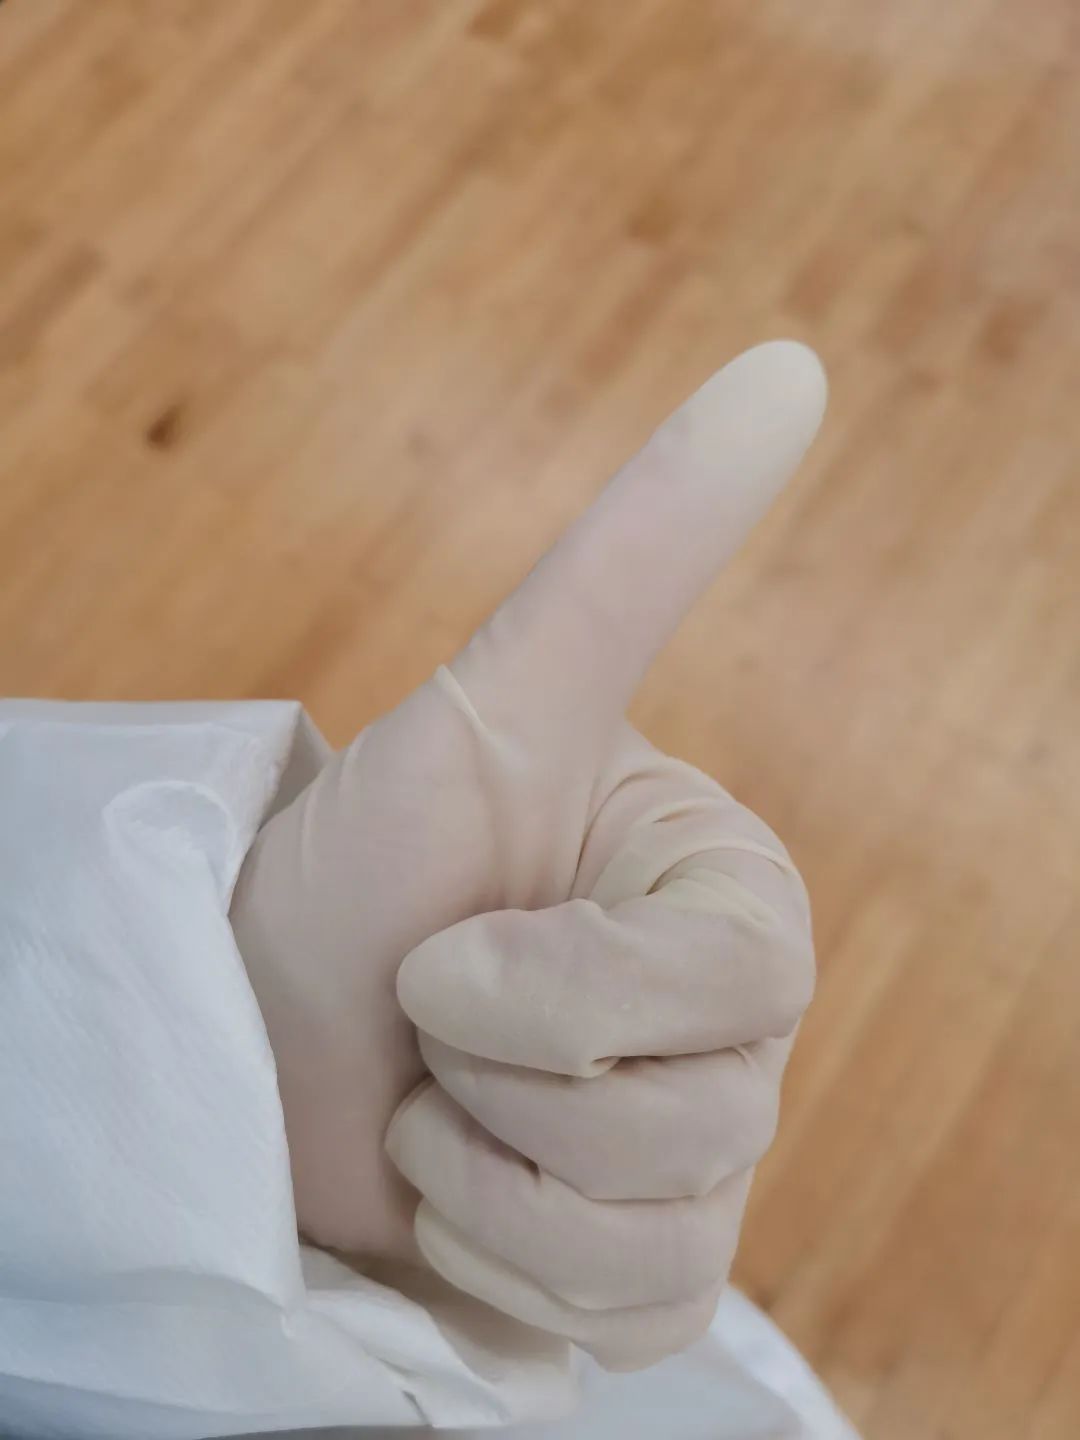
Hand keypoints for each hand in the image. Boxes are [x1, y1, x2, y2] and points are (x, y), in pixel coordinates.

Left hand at [230, 341, 825, 1363]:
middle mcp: (744, 1041)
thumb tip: (789, 366)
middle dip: (494, 1079)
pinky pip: (620, 1313)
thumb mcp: (496, 703)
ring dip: (481, 1174)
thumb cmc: (365, 868)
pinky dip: (493, 1262)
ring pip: (648, 1232)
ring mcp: (701, 1168)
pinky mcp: (643, 1275)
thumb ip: (641, 554)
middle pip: (689, 1124)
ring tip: (428, 1103)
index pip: (732, 987)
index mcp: (735, 906)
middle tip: (426, 1020)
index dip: (559, 988)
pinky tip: (453, 1191)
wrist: (263, 1028)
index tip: (446, 950)